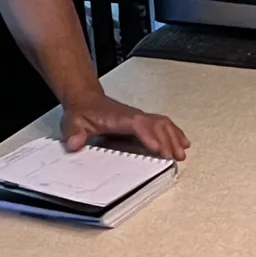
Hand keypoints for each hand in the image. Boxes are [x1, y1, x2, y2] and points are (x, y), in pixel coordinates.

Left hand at [60, 90, 191, 160]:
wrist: (85, 99)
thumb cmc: (83, 112)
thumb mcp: (72, 122)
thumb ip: (73, 133)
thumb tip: (74, 143)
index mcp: (118, 117)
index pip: (138, 124)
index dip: (149, 136)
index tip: (157, 149)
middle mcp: (133, 115)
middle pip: (156, 124)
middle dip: (167, 140)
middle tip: (175, 157)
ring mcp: (139, 117)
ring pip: (163, 123)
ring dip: (174, 137)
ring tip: (181, 153)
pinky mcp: (142, 121)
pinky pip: (163, 124)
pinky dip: (174, 132)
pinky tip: (182, 142)